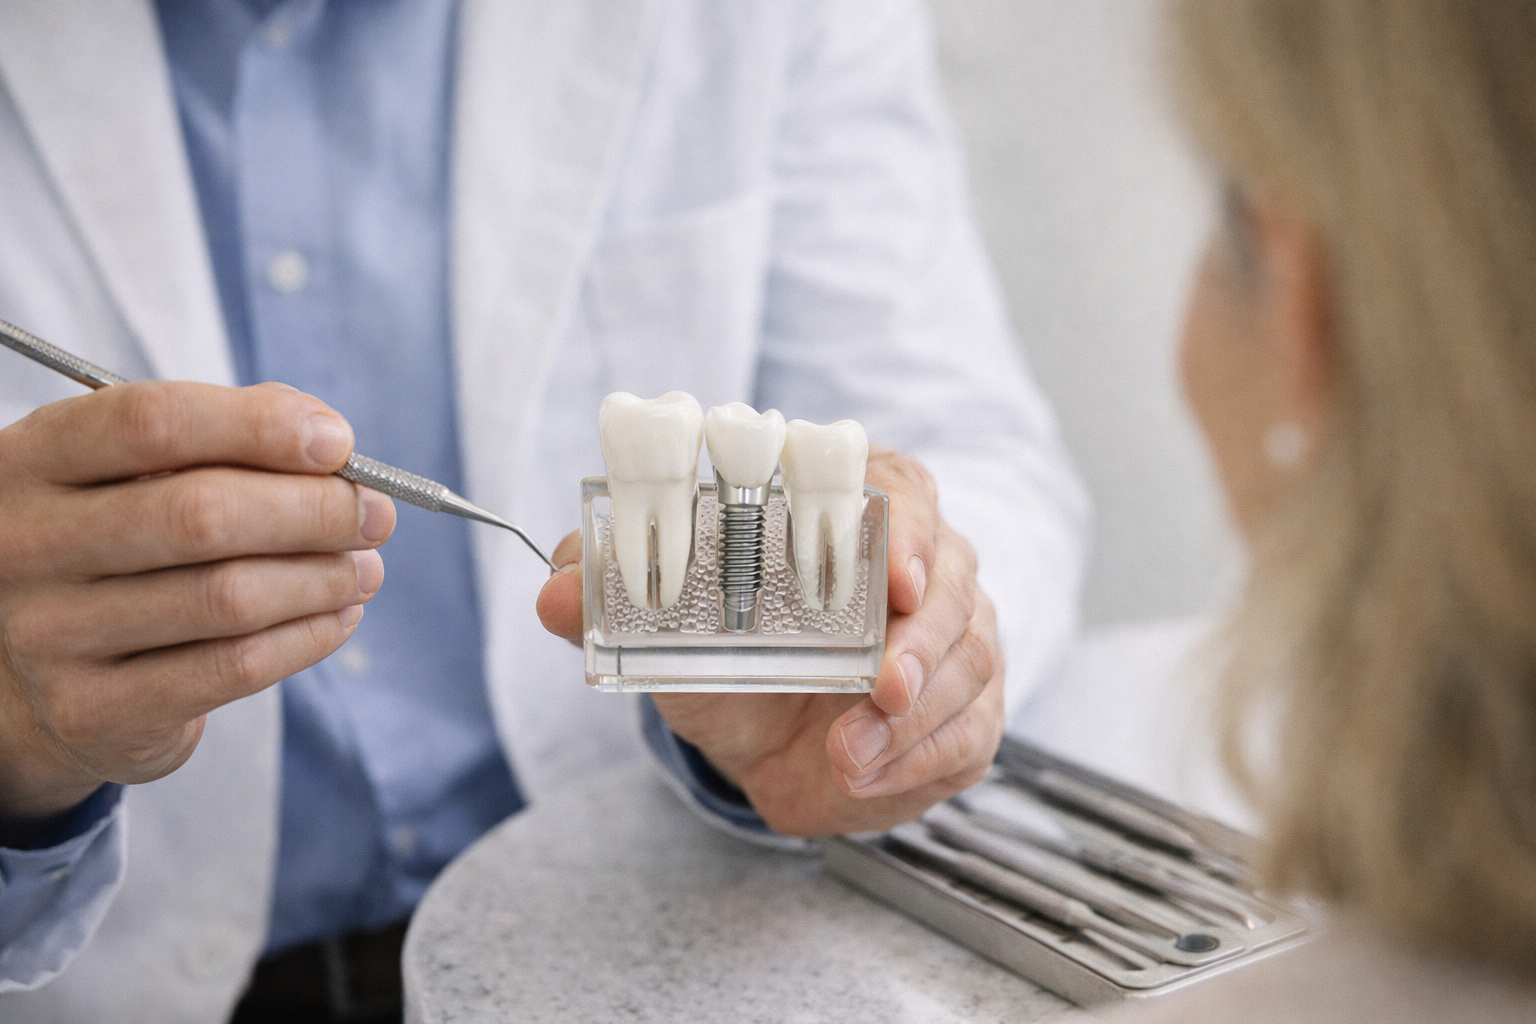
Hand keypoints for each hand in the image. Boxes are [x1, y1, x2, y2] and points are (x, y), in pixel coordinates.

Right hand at [0, 382, 393, 839]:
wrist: (35, 671)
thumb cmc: (118, 544)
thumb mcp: (138, 472)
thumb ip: (226, 434)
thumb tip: (326, 436)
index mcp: (33, 460)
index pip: (152, 423)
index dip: (260, 427)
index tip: (337, 442)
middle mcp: (23, 544)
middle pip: (201, 515)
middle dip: (314, 511)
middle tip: (374, 514)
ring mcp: (48, 635)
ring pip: (230, 596)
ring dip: (323, 577)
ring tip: (365, 567)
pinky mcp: (93, 710)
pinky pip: (235, 667)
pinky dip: (308, 636)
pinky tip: (338, 615)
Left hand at [537, 445, 1003, 836]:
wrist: (766, 746)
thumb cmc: (731, 661)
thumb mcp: (667, 627)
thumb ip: (610, 596)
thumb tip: (553, 590)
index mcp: (854, 514)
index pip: (901, 490)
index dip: (906, 526)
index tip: (892, 575)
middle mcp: (920, 565)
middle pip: (951, 577)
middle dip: (921, 638)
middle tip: (880, 685)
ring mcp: (956, 634)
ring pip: (970, 657)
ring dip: (914, 714)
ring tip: (849, 754)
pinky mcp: (970, 705)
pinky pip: (972, 728)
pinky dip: (920, 758)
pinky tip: (868, 774)